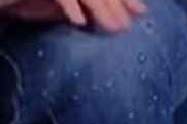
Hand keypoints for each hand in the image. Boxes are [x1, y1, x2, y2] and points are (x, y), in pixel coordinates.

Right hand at [2, 0, 146, 32]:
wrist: (0, 1)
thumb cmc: (31, 3)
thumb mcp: (67, 6)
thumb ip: (95, 7)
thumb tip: (130, 17)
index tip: (142, 12)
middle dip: (116, 4)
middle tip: (127, 27)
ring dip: (100, 8)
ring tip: (112, 29)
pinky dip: (69, 6)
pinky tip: (79, 22)